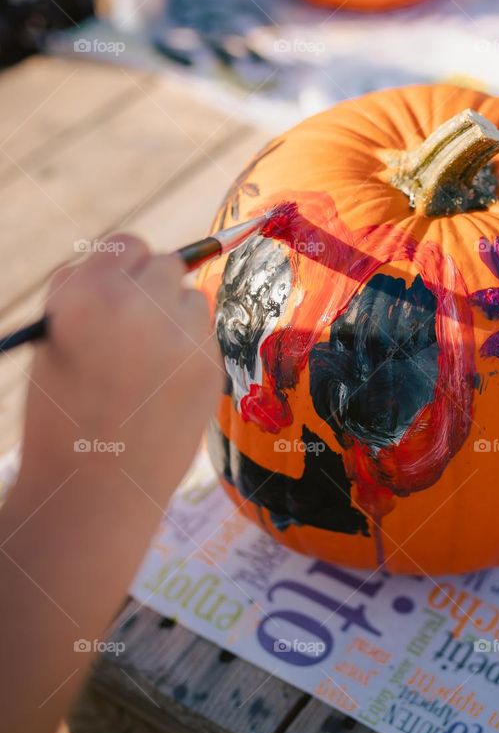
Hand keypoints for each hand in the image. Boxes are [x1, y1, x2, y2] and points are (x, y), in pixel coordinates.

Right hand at [15, 235, 219, 514]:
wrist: (96, 489)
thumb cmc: (62, 411)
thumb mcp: (53, 339)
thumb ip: (88, 291)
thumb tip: (132, 261)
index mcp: (91, 295)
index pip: (127, 244)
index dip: (121, 265)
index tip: (116, 285)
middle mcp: (142, 307)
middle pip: (167, 265)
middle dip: (152, 287)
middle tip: (132, 324)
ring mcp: (183, 337)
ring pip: (193, 301)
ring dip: (174, 317)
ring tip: (144, 365)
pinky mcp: (210, 367)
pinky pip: (204, 338)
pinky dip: (187, 352)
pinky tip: (162, 389)